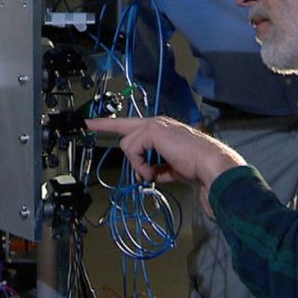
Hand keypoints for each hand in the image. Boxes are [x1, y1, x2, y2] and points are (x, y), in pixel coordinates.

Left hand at [86, 116, 245, 191]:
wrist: (210, 165)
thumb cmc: (197, 167)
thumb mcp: (171, 169)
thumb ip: (156, 168)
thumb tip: (144, 175)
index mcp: (164, 130)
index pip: (135, 126)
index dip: (115, 125)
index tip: (98, 124)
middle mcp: (158, 124)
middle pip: (123, 125)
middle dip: (104, 125)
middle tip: (87, 123)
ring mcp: (155, 125)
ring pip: (128, 144)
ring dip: (138, 164)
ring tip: (151, 174)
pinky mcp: (152, 131)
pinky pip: (133, 150)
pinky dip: (140, 165)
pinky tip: (152, 172)